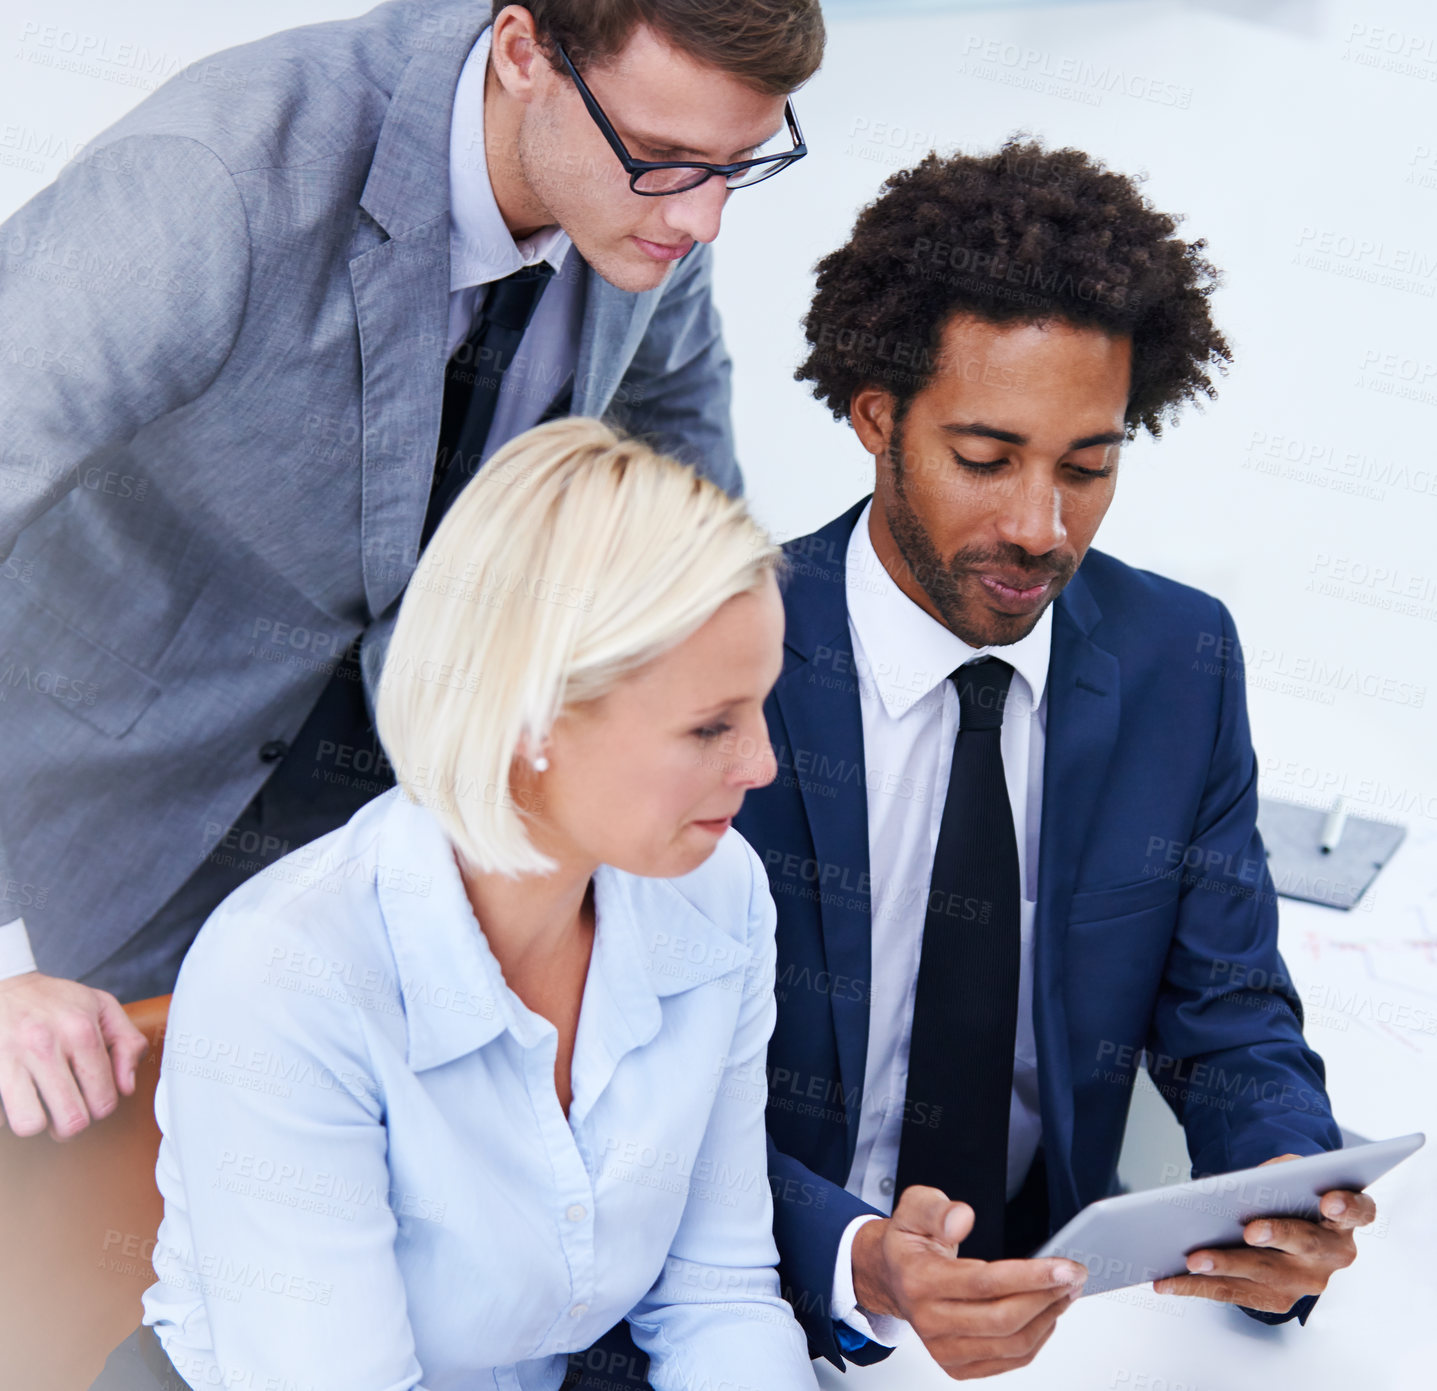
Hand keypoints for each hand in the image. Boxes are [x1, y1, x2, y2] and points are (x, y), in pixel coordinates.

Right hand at [0, 971, 148, 1138]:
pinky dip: (5, 1113)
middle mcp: (44, 1045)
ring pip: (30, 1125)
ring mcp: (8, 1058)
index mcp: (80, 1031)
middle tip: (66, 1108)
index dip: (101, 1107)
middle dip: (72, 1123)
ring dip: (36, 1121)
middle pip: (71, 1122)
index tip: (92, 1097)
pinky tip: (14, 1096)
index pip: (103, 1101)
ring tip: (39, 1105)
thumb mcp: (102, 1006)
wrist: (4, 984)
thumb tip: (127, 1087)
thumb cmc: (55, 1000)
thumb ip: (128, 1042)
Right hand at [851, 1185, 1086, 1379]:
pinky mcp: (957, 1365)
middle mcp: (929, 1321)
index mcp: (919, 1280)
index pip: (984, 1283)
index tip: (1063, 1266)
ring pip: (1011, 1344)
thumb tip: (962, 1218)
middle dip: (1047, 1296)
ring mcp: (943, 1348)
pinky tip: (1046, 1314)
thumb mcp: (914, 1207)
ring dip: (1048, 1318)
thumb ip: (937, 1209)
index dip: (1030, 1276)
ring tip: (1066, 1292)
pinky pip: (1009, 1360)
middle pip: (1003, 1319)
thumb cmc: (909, 1241)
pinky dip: (1037, 1338)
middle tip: (1073, 1276)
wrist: (890, 1275)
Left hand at [1153, 1153, 1373, 1312]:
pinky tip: (1167, 1281)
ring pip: (1265, 1275)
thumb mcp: (1288, 1174)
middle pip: (1306, 1244)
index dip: (1348, 1206)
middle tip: (1250, 1230)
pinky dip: (1197, 1287)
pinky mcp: (1278, 1299)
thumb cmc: (1289, 1193)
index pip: (1359, 1211)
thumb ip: (1278, 1172)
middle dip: (1277, 1235)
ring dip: (1226, 1267)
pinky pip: (1235, 1293)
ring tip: (1192, 1260)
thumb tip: (1247, 1182)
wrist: (1289, 1224)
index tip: (1330, 1200)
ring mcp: (1307, 1281)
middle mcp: (1332, 1254)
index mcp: (1343, 1219)